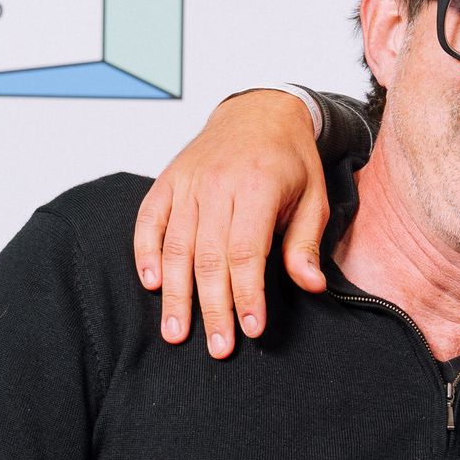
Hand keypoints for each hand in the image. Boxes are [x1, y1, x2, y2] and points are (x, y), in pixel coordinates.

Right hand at [131, 90, 333, 356]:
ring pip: (176, 245)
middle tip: (217, 347)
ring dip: (174, 294)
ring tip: (175, 332)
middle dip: (212, 307)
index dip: (247, 294)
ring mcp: (188, 182)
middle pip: (209, 257)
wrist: (259, 112)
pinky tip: (151, 284)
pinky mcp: (167, 181)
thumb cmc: (290, 161)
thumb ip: (306, 243)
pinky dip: (145, 252)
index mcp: (258, 187)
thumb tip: (312, 285)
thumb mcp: (313, 198)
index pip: (247, 252)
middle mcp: (218, 184)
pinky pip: (149, 220)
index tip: (251, 328)